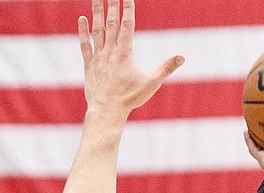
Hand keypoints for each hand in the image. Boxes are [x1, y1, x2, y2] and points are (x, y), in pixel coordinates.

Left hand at [78, 0, 184, 116]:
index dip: (128, 7)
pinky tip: (82, 19)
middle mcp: (110, 51)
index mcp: (125, 53)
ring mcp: (98, 57)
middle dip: (112, 4)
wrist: (106, 111)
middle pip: (112, 22)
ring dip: (96, 12)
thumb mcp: (151, 84)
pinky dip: (83, 31)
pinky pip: (85, 45)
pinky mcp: (90, 65)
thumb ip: (166, 68)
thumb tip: (182, 57)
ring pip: (97, 29)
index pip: (127, 24)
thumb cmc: (130, 98)